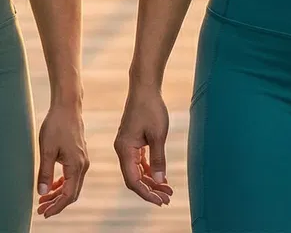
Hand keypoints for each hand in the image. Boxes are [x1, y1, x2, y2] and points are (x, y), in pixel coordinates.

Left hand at [36, 102, 88, 217]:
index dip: (56, 206)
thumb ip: (45, 173)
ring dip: (58, 194)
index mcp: (76, 166)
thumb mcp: (46, 150)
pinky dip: (62, 184)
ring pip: (72, 185)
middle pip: (71, 193)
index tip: (44, 213)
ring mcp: (82, 161)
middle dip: (57, 203)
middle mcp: (82, 166)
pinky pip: (72, 176)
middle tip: (41, 210)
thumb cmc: (56, 125)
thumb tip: (42, 193)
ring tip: (43, 200)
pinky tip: (52, 186)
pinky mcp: (79, 156)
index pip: (68, 195)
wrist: (67, 107)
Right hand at [114, 84, 172, 205]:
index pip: (133, 180)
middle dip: (150, 191)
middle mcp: (122, 150)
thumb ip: (158, 160)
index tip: (161, 201)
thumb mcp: (158, 136)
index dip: (146, 193)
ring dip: (151, 182)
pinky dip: (150, 171)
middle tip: (167, 199)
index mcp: (125, 149)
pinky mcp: (132, 142)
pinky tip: (161, 178)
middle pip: (134, 179)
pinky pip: (139, 163)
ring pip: (137, 172)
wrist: (144, 89)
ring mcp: (126, 146)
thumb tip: (161, 182)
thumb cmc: (151, 109)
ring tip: (168, 191)